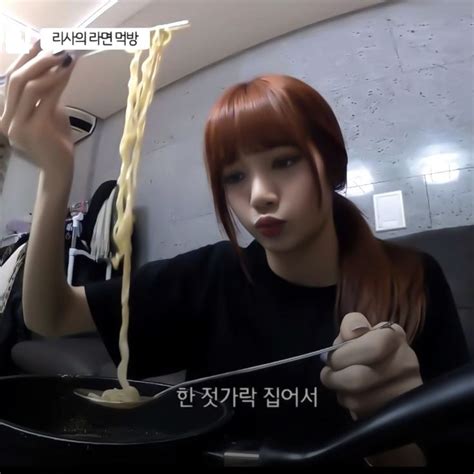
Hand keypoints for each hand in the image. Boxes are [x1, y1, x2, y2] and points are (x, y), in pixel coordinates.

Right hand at [0, 40, 75, 171]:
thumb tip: (54, 71)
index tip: (39, 43)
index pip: (11, 81)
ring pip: (28, 86)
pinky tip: (68, 72)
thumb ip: (46, 97)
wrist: (60, 171)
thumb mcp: (48, 116)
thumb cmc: (56, 144)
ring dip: (47, 68)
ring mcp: (18, 125)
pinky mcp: (34, 129)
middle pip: (16, 80)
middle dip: (36, 60)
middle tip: (55, 47)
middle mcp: (7, 120)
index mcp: (7, 116)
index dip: (24, 59)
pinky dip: (57, 82)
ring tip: (65, 58)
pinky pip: (45, 98)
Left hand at [320, 312, 422, 419]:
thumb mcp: (359, 331)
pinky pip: (363, 414)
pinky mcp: (398, 415)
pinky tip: (353, 395)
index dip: (343, 355)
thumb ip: (352, 325)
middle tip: (328, 373)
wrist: (387, 374)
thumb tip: (351, 332)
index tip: (330, 357)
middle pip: (359, 378)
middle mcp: (407, 364)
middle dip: (334, 377)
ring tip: (340, 384)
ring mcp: (406, 392)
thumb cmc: (365, 347)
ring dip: (341, 392)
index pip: (373, 347)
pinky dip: (351, 405)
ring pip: (358, 400)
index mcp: (395, 337)